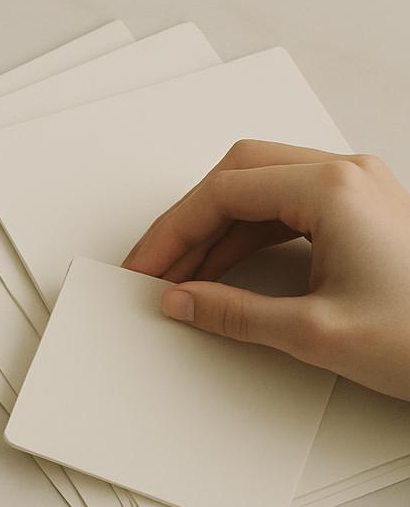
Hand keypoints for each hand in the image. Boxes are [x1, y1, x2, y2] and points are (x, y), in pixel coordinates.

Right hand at [122, 140, 409, 400]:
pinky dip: (247, 235)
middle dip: (189, 220)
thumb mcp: (313, 332)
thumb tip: (180, 301)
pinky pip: (286, 208)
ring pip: (260, 188)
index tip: (145, 268)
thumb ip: (233, 312)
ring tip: (185, 276)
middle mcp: (345, 176)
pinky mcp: (361, 212)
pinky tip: (226, 269)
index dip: (172, 232)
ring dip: (216, 228)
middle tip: (158, 266)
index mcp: (333, 190)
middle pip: (238, 174)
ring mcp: (356, 190)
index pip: (224, 192)